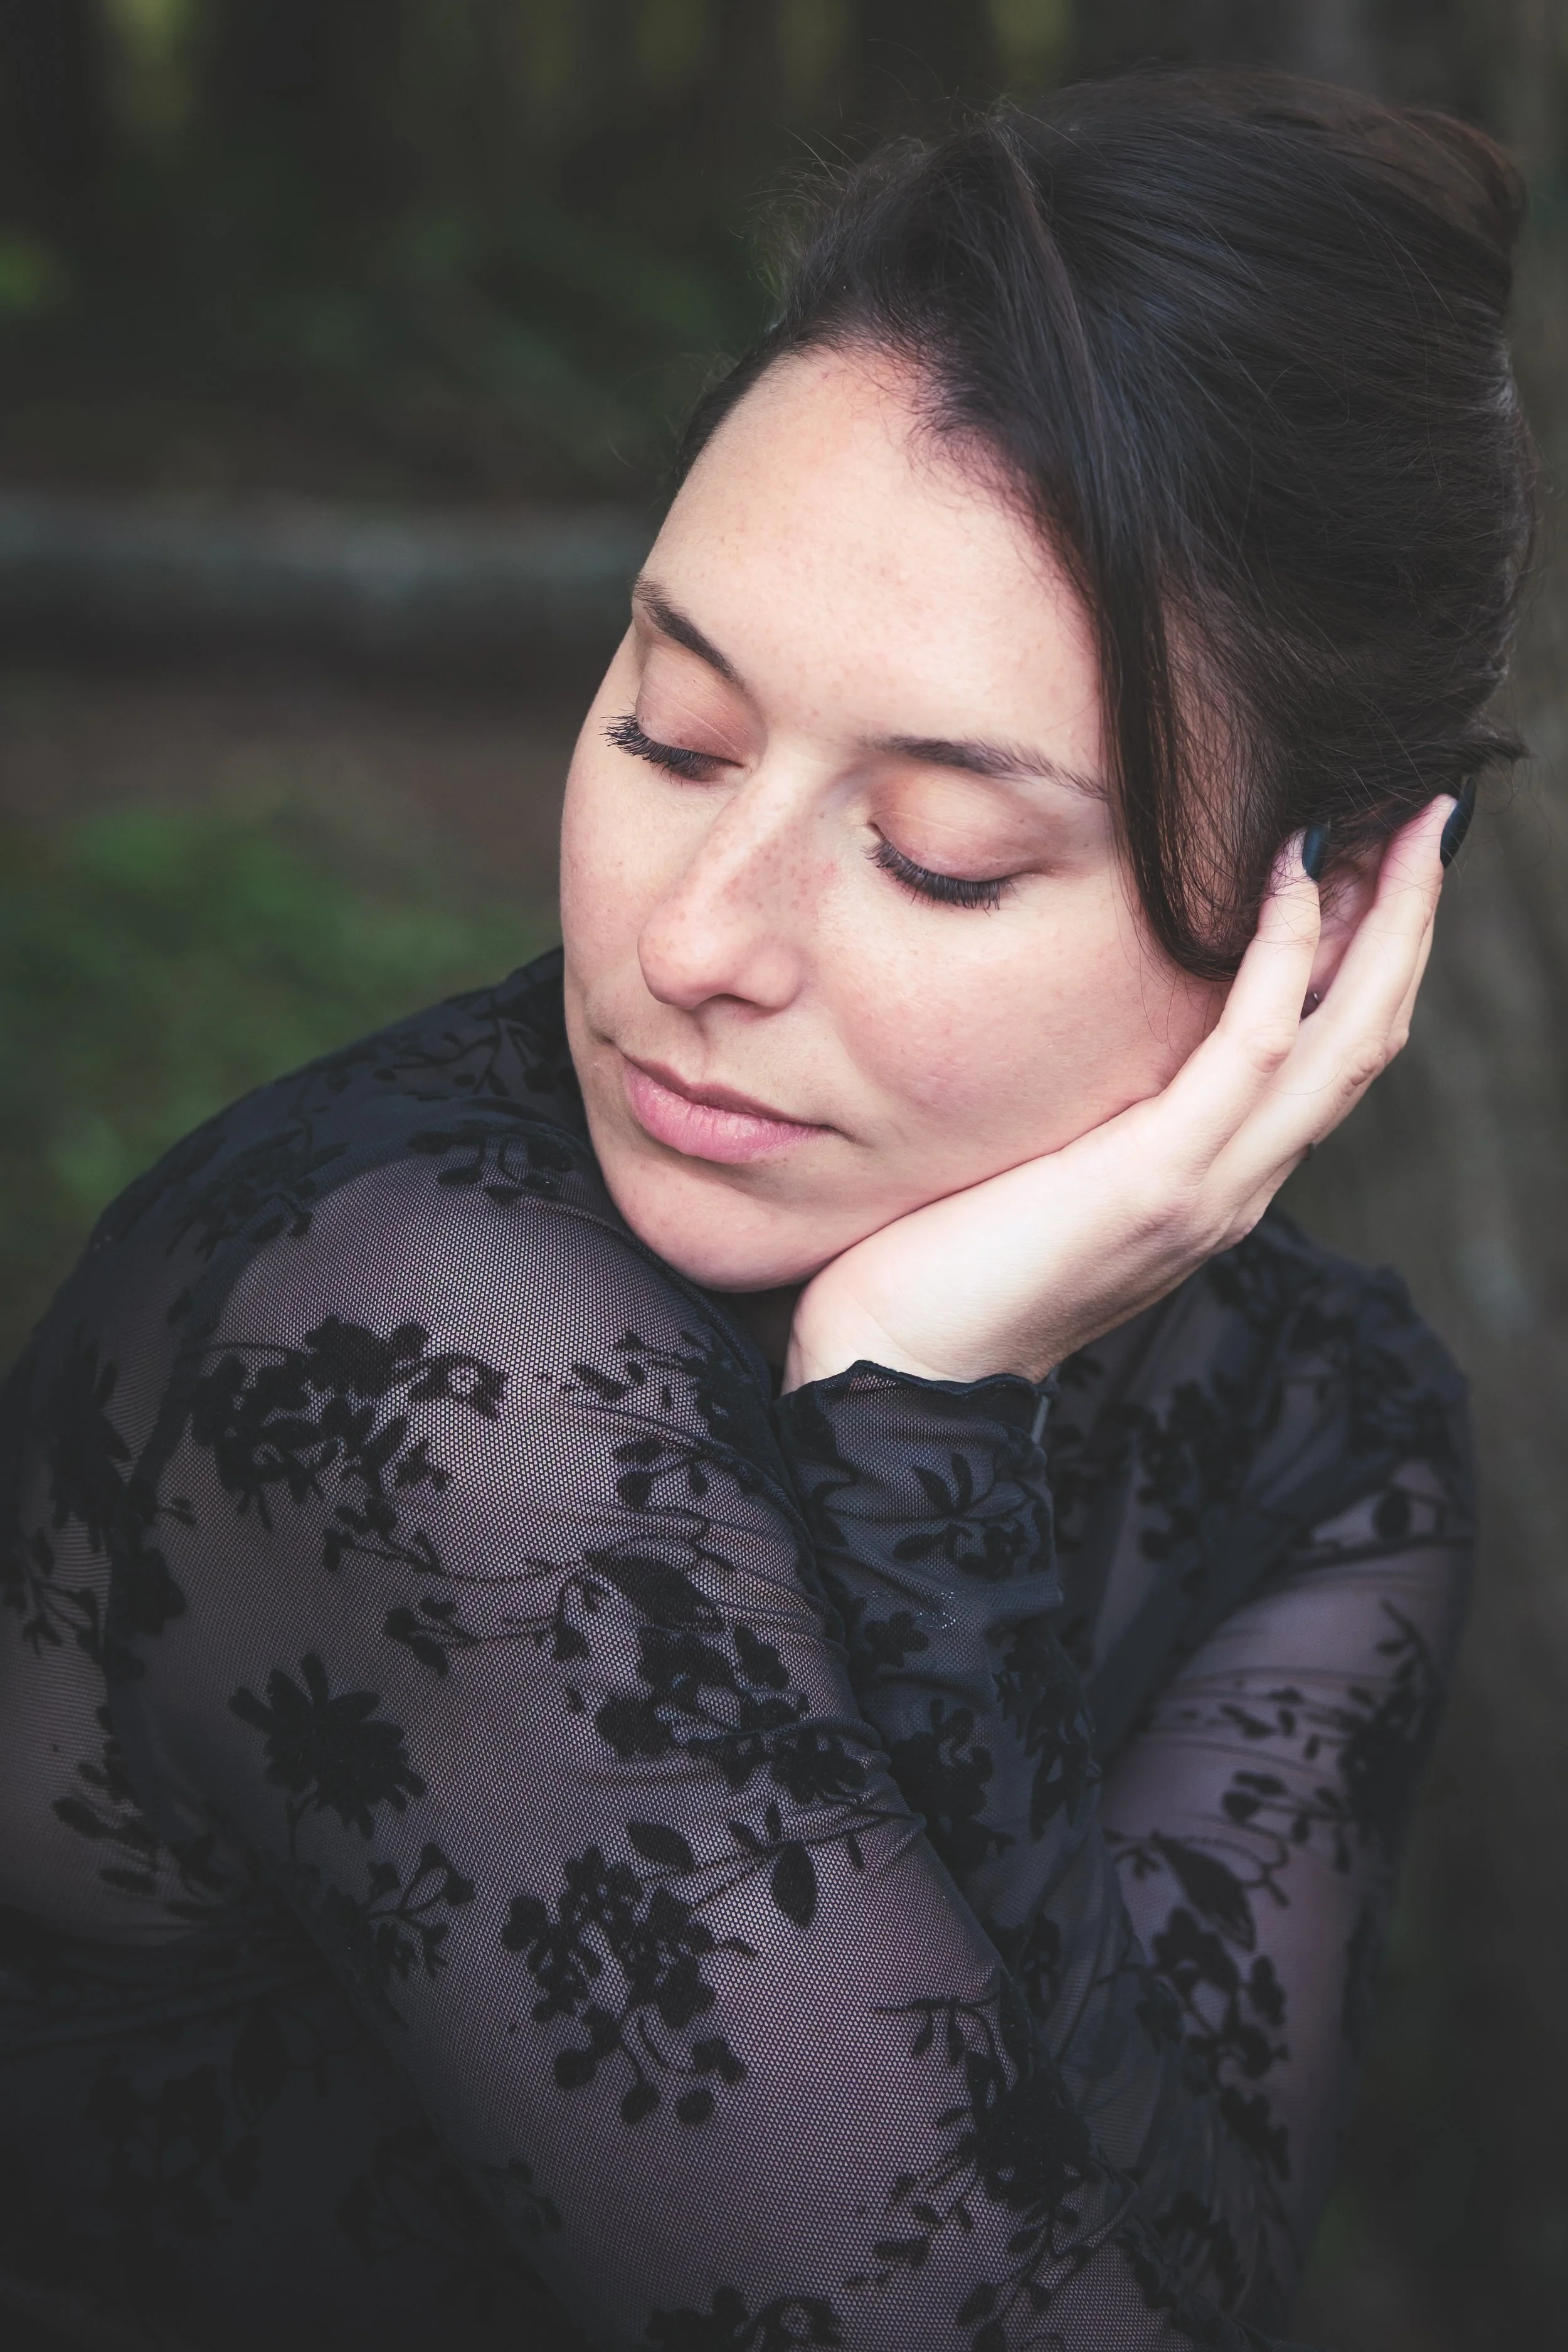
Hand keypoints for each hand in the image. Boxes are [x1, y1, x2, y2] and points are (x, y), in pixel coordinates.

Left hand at [783, 798, 1449, 1392]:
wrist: (901, 1370)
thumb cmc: (946, 1259)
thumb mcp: (1048, 1161)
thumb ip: (1102, 1103)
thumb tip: (1100, 1010)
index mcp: (1220, 1179)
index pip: (1331, 1053)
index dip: (1376, 951)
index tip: (1387, 848)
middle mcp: (1240, 1184)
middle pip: (1368, 1034)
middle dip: (1411, 917)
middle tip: (1435, 808)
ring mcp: (1213, 1187)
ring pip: (1344, 1037)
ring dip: (1385, 919)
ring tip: (1403, 815)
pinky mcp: (1161, 1182)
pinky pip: (1254, 1049)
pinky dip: (1284, 957)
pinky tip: (1293, 874)